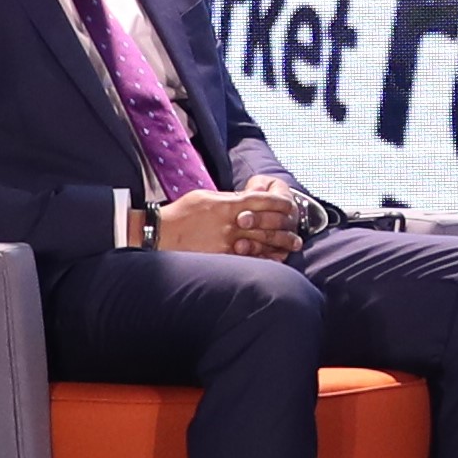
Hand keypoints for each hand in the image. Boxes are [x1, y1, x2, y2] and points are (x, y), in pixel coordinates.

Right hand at [161, 185, 301, 256]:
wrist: (160, 233)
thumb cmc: (181, 213)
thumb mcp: (205, 197)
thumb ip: (227, 199)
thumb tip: (244, 199)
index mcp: (227, 205)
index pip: (260, 201)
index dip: (278, 203)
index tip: (289, 205)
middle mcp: (230, 223)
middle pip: (265, 223)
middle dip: (284, 226)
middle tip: (297, 229)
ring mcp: (226, 242)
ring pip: (260, 242)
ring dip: (279, 243)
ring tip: (293, 245)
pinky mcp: (221, 256)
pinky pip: (247, 258)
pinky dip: (263, 258)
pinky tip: (275, 260)